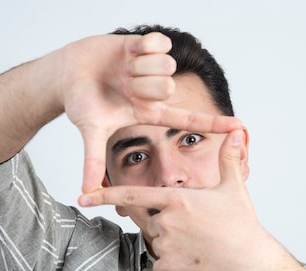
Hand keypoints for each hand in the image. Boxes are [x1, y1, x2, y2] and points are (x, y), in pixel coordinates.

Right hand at [61, 33, 241, 192]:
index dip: (213, 123)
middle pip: (169, 87)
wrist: (67, 73)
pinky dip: (140, 47)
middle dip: (142, 86)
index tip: (239, 128)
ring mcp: (153, 68)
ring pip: (166, 65)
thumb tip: (86, 191)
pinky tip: (127, 52)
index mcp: (149, 112)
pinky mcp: (147, 45)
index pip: (188, 119)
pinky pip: (160, 43)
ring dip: (139, 66)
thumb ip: (92, 161)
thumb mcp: (92, 130)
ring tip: (122, 69)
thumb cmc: (81, 102)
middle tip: (123, 86)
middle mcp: (155, 91)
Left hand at [78, 129, 280, 270]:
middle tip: (196, 230)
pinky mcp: (168, 267)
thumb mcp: (233, 187)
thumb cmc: (242, 224)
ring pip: (158, 241)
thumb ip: (228, 158)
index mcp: (177, 198)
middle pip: (152, 220)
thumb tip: (237, 132)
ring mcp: (166, 244)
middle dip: (169, 224)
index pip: (133, 194)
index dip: (105, 194)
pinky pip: (160, 263)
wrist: (250, 261)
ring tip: (200, 244)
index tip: (84, 195)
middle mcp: (166, 220)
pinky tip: (195, 259)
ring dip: (172, 243)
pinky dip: (173, 263)